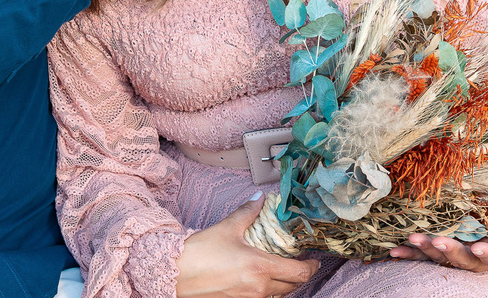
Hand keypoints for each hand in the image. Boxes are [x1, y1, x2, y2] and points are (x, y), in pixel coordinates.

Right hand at [176, 192, 318, 297]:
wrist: (174, 275)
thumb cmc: (198, 254)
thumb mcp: (226, 228)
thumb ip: (247, 212)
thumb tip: (259, 199)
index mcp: (261, 268)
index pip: (300, 273)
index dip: (311, 266)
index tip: (313, 259)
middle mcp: (259, 288)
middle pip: (293, 286)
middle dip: (299, 274)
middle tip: (297, 261)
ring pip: (278, 295)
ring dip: (283, 283)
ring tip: (278, 268)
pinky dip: (267, 290)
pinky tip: (258, 278)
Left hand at [389, 229, 487, 272]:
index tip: (479, 247)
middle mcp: (476, 258)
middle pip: (465, 259)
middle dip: (451, 251)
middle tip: (437, 241)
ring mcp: (456, 257)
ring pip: (441, 258)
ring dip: (426, 251)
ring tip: (412, 241)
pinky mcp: (438, 253)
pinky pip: (422, 256)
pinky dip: (409, 254)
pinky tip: (393, 251)